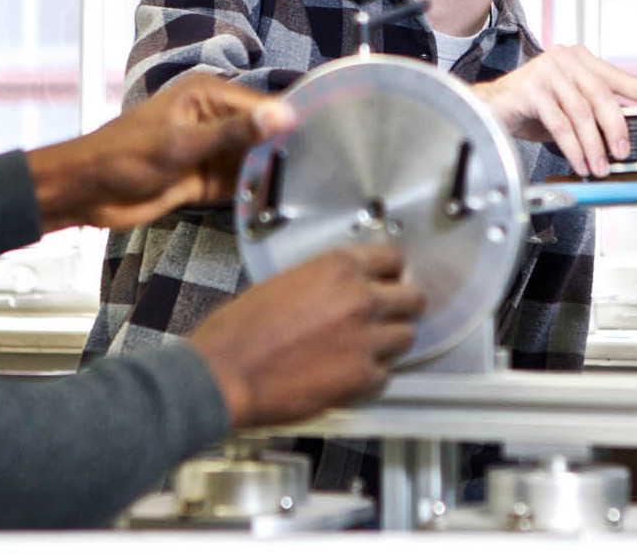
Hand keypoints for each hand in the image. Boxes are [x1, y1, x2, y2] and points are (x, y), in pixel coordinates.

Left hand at [25, 74, 293, 232]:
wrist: (84, 192)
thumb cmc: (122, 157)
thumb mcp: (182, 144)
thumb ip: (234, 132)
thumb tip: (281, 115)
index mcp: (208, 94)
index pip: (262, 105)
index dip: (291, 122)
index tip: (325, 140)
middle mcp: (214, 117)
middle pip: (263, 133)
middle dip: (284, 150)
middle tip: (317, 172)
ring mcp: (211, 149)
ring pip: (255, 160)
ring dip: (270, 175)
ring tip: (300, 191)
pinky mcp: (206, 178)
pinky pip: (240, 183)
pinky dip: (253, 193)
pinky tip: (272, 203)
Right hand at [188, 244, 425, 427]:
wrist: (224, 373)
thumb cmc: (238, 330)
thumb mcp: (282, 282)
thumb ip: (322, 282)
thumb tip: (338, 289)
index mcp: (338, 268)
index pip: (393, 259)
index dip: (390, 272)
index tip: (388, 280)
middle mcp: (360, 298)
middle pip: (412, 298)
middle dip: (401, 308)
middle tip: (387, 316)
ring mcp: (366, 339)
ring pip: (406, 337)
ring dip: (389, 343)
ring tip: (366, 349)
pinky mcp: (362, 376)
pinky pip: (386, 375)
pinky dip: (372, 377)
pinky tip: (349, 374)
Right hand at [471, 45, 636, 176]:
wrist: (488, 109)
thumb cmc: (529, 108)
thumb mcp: (566, 106)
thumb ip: (592, 110)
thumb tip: (623, 131)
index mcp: (577, 58)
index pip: (614, 75)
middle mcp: (564, 59)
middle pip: (600, 94)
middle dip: (616, 128)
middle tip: (623, 152)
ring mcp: (546, 71)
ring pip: (581, 112)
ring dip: (593, 145)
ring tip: (599, 166)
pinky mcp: (531, 89)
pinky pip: (560, 123)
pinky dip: (573, 148)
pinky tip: (579, 162)